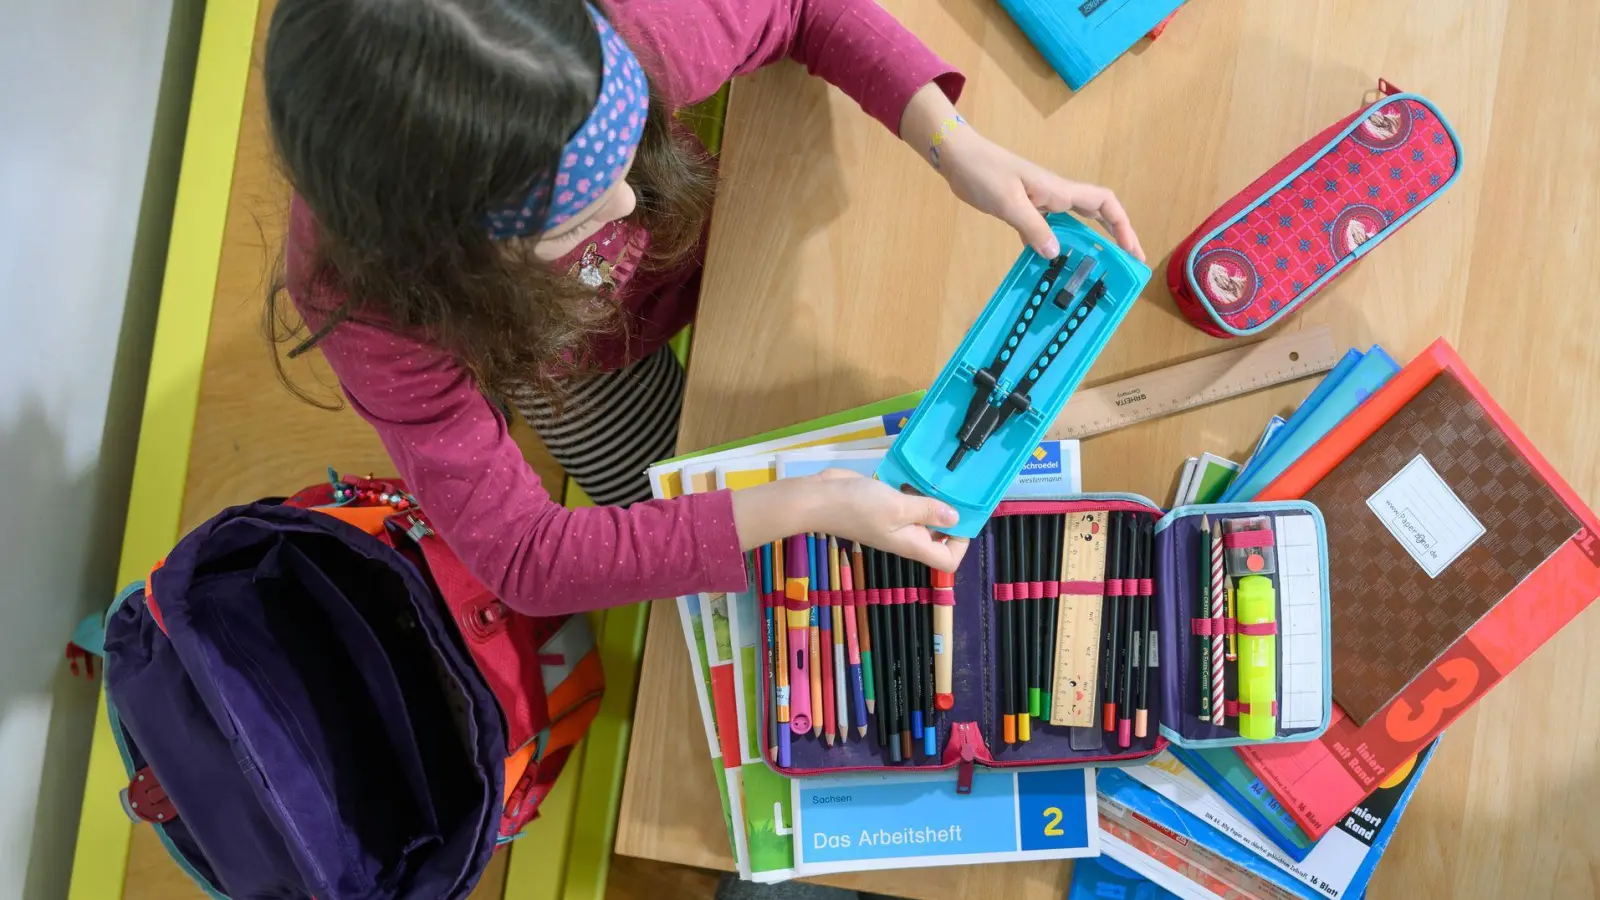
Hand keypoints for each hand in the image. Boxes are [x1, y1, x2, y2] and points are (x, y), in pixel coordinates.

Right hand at [731, 469, 969, 571]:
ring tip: (942, 478)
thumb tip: (956, 518)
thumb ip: (928, 511)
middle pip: (937, 537)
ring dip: (933, 500)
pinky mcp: (883, 505)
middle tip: (957, 490)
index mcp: (912, 544)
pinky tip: (916, 473)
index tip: (964, 518)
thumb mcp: (899, 506)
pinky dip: (914, 490)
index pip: (947, 560)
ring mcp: (893, 521)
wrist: (818, 499)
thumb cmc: (859, 507)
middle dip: (950, 516)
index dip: (960, 544)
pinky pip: (907, 501)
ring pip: (923, 516)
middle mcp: (906, 536)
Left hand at [897, 83, 1144, 261]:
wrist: (958, 157)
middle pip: (1096, 214)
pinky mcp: (1023, 209)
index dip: (1122, 224)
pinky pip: (1047, 230)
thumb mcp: (1008, 203)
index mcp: (1058, 191)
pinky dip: (1053, 246)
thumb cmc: (984, 173)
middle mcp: (1055, 195)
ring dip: (1086, 243)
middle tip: (1124, 265)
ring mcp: (1040, 202)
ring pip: (1072, 224)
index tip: (1131, 249)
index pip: (1103, 202)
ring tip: (1092, 270)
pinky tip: (1050, 266)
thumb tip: (1057, 254)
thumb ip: (1033, 227)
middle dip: (1114, 236)